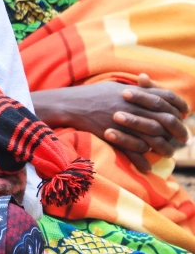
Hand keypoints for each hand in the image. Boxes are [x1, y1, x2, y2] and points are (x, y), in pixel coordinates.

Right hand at [36, 75, 187, 172]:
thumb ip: (137, 89)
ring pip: (153, 138)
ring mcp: (124, 122)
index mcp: (135, 93)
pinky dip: (142, 161)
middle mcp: (133, 107)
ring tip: (167, 154)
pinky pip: (133, 151)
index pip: (167, 97)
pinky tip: (147, 166)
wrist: (70, 105)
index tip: (184, 115)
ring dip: (164, 149)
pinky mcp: (114, 135)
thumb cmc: (92, 95)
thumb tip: (152, 87)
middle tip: (183, 139)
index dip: (179, 106)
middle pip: (166, 120)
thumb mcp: (115, 87)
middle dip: (178, 131)